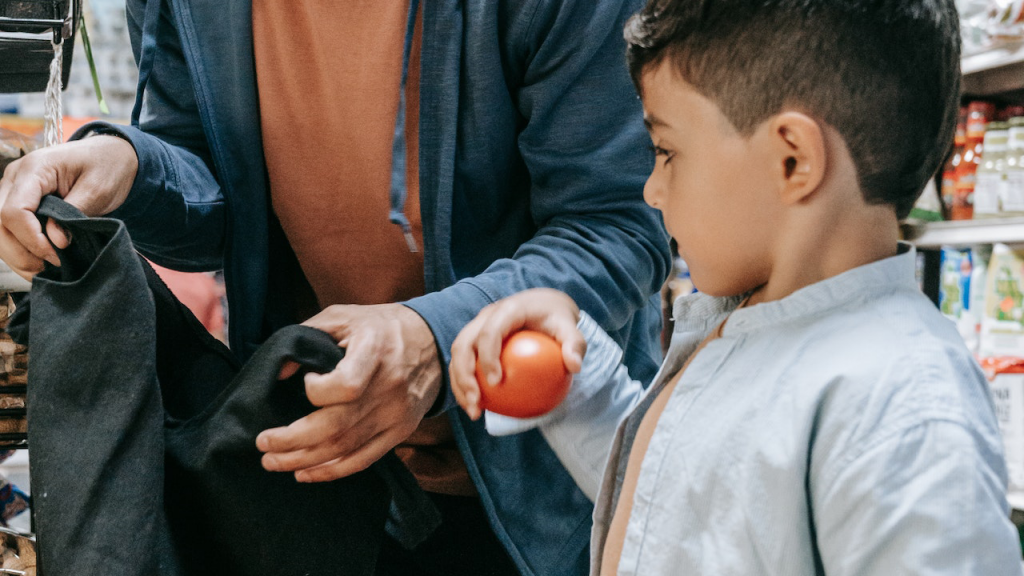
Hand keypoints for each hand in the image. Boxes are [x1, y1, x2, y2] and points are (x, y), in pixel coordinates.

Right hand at [0, 135, 136, 278]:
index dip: (31, 239)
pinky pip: (6, 228)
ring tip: (42, 271)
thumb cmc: (106, 167)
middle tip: (46, 269)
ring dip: (16, 255)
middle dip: (19, 252)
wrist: (110, 155)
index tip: (56, 255)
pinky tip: (38, 262)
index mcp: (35, 168)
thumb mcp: (98, 189)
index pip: (14, 210)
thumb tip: (56, 241)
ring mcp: (12, 188)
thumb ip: (74, 213)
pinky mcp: (18, 200)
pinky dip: (19, 248)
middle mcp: (15, 177)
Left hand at [256, 303, 441, 481]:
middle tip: (263, 443)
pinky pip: (364, 459)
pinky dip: (332, 471)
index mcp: (375, 349)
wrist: (431, 340)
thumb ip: (307, 335)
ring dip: (305, 460)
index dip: (316, 390)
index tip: (305, 382)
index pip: (346, 385)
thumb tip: (278, 371)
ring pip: (346, 447)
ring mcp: (397, 412)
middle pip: (338, 425)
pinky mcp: (401, 430)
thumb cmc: (378, 326)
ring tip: (273, 461)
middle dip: (293, 440)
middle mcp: (390, 385)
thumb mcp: (343, 317)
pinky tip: (305, 473)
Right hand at [449, 288, 585, 419]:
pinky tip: (479, 408)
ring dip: (459, 384)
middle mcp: (485, 316)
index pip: (490, 332)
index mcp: (506, 310)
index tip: (495, 382)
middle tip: (476, 403)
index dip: (488, 356)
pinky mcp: (474, 340)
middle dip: (463, 375)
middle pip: (463, 344)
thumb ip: (574, 344)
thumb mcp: (570, 328)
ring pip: (457, 355)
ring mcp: (477, 327)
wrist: (542, 305)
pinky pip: (464, 363)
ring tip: (473, 411)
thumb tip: (575, 366)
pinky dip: (466, 385)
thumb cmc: (556, 319)